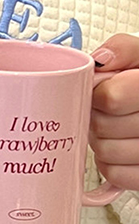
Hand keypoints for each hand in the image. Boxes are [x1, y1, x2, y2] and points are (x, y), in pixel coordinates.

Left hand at [89, 34, 138, 189]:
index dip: (98, 92)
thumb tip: (100, 61)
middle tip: (107, 109)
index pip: (111, 97)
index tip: (102, 88)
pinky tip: (121, 145)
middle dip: (98, 115)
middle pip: (103, 126)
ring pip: (106, 152)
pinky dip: (110, 163)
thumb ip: (124, 49)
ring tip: (115, 127)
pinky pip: (116, 174)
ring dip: (102, 139)